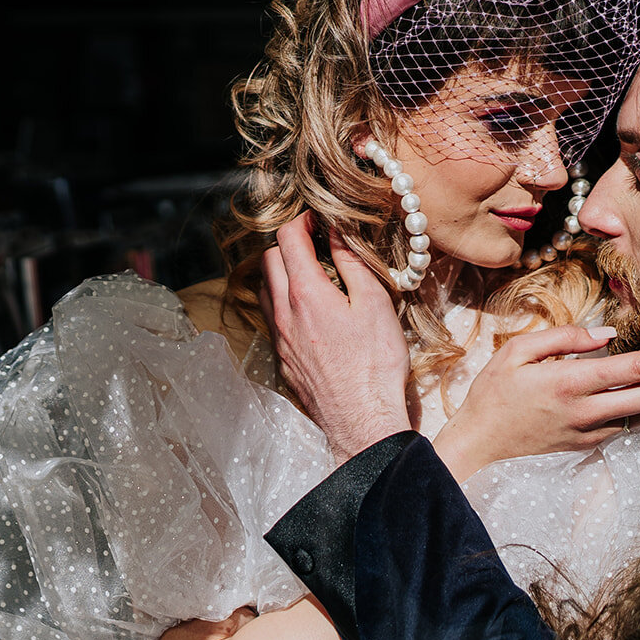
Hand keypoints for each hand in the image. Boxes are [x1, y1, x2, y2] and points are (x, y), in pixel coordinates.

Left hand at [260, 213, 411, 460]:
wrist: (362, 421)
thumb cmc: (376, 364)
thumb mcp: (375, 304)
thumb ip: (352, 263)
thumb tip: (337, 233)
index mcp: (306, 293)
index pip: (288, 239)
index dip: (301, 221)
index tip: (317, 219)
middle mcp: (284, 313)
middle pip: (268, 260)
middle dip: (288, 244)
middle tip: (314, 244)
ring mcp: (279, 338)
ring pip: (264, 290)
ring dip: (280, 274)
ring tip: (309, 275)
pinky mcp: (282, 359)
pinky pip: (271, 319)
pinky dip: (282, 302)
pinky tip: (307, 310)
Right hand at [433, 325, 639, 480]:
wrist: (480, 440)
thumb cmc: (494, 391)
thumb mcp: (518, 351)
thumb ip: (565, 338)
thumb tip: (607, 334)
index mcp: (571, 382)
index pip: (638, 366)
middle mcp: (588, 411)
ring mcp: (590, 432)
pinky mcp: (587, 445)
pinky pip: (625, 425)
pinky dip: (634, 406)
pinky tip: (620, 392)